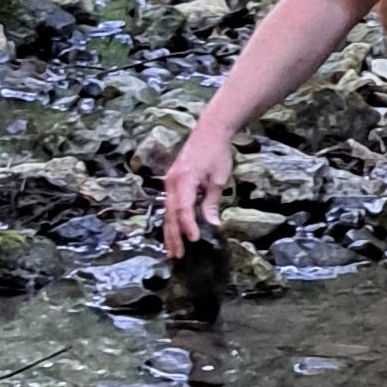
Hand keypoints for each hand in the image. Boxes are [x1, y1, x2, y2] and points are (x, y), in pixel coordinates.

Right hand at [163, 118, 235, 253]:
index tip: (195, 239)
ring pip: (167, 212)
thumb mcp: (218, 178)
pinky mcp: (172, 183)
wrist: (208, 132)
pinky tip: (174, 234)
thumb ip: (212, 202)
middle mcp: (172, 181)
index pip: (183, 207)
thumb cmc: (216, 153)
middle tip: (178, 255)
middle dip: (174, 235)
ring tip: (173, 251)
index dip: (188, 225)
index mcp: (184, 179)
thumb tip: (212, 225)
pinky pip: (170, 205)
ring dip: (170, 232)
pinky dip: (172, 221)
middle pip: (171, 213)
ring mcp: (170, 182)